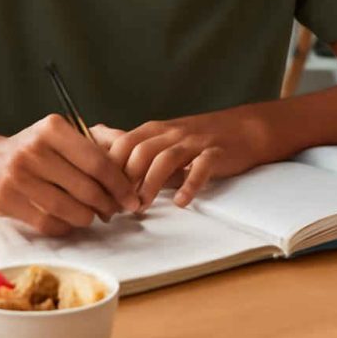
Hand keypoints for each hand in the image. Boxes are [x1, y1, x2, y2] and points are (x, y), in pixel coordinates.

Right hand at [0, 114, 140, 236]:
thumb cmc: (36, 149)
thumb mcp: (62, 135)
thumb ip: (97, 145)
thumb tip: (133, 169)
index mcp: (52, 128)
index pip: (98, 162)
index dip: (120, 184)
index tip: (132, 197)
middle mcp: (33, 150)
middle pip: (86, 188)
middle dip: (108, 204)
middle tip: (116, 210)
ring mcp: (16, 177)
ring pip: (69, 209)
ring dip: (88, 217)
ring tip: (93, 214)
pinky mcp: (5, 202)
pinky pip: (48, 224)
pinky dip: (66, 226)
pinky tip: (69, 220)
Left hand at [93, 109, 275, 210]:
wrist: (243, 129)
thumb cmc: (196, 139)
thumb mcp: (160, 137)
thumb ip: (130, 143)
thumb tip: (93, 136)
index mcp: (154, 130)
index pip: (122, 144)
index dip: (108, 170)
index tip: (100, 196)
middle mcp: (171, 133)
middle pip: (140, 151)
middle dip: (125, 180)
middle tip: (116, 207)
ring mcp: (194, 142)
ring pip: (166, 159)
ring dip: (150, 184)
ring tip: (141, 207)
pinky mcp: (216, 152)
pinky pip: (201, 167)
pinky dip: (190, 184)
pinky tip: (181, 201)